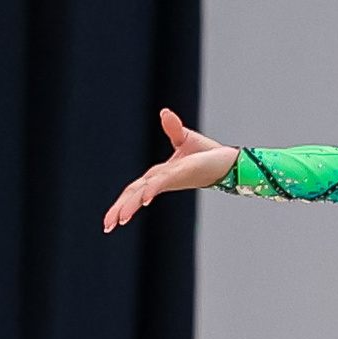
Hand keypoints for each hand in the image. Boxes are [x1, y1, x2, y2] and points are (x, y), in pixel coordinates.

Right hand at [102, 109, 237, 230]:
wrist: (230, 161)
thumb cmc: (207, 155)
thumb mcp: (184, 139)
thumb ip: (172, 128)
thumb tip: (164, 112)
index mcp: (159, 176)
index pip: (135, 190)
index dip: (122, 202)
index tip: (111, 220)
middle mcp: (163, 179)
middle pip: (135, 194)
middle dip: (120, 209)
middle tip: (107, 226)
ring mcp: (172, 177)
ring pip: (145, 192)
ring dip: (131, 205)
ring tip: (120, 220)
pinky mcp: (183, 172)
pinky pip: (162, 182)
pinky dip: (151, 190)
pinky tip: (144, 200)